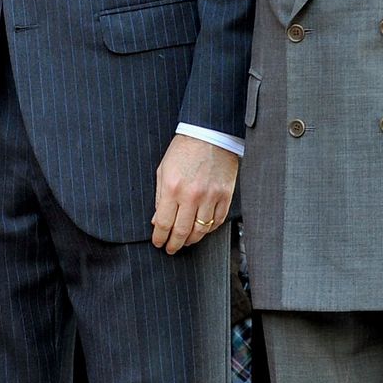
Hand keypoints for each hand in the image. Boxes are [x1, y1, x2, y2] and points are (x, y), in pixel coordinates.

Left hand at [149, 135, 238, 255]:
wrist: (210, 134)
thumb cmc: (184, 150)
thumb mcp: (163, 171)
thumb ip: (159, 197)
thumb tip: (157, 221)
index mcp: (172, 188)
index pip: (163, 224)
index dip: (159, 238)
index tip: (158, 243)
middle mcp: (191, 195)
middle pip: (182, 232)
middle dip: (174, 244)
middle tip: (171, 248)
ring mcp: (210, 196)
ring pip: (200, 230)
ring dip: (191, 240)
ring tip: (185, 241)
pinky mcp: (225, 195)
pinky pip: (217, 221)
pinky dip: (208, 229)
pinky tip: (202, 229)